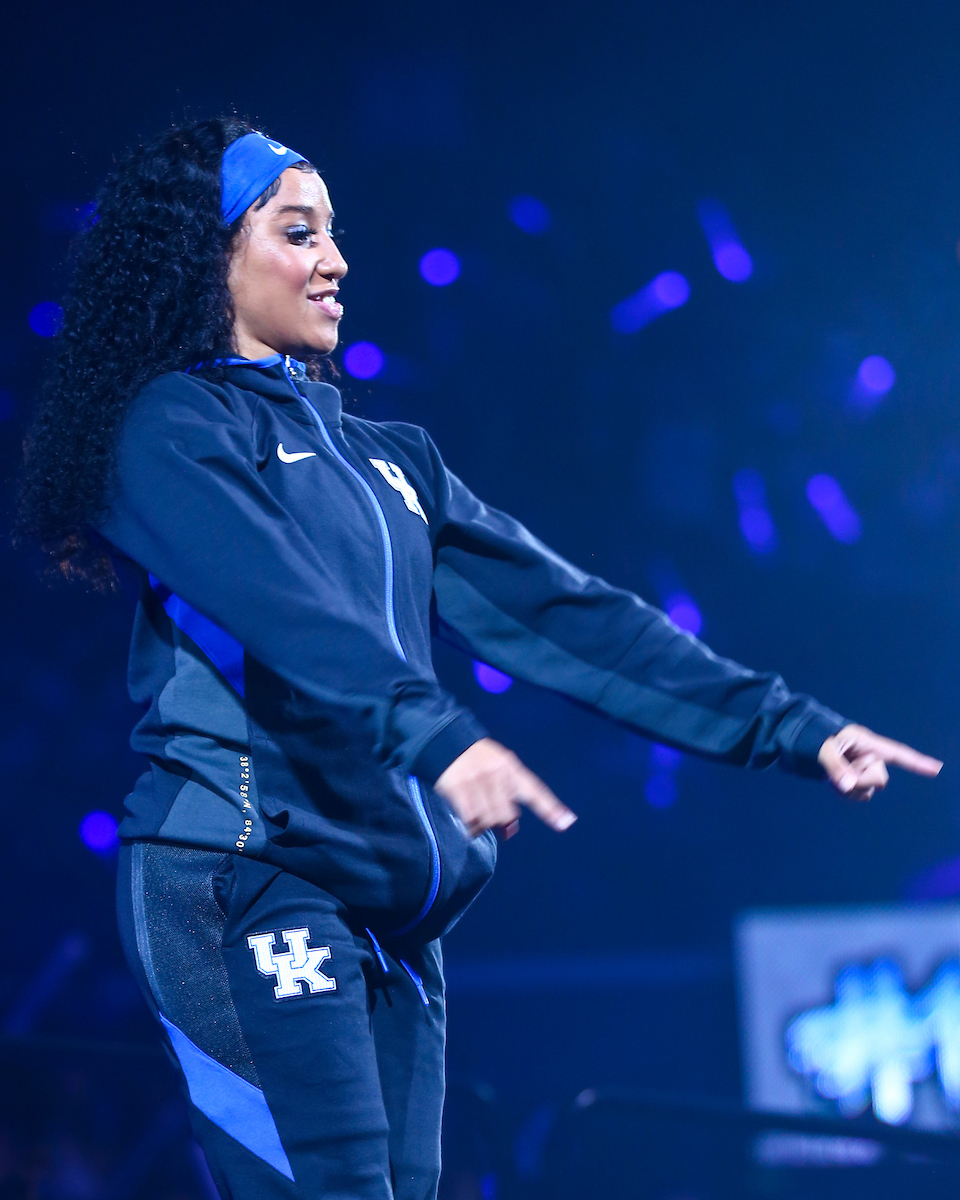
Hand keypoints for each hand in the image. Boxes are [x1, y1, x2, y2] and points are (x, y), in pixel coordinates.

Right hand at [434, 737, 576, 838]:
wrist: (447, 741)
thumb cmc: (479, 759)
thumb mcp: (501, 765)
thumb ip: (511, 792)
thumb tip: (510, 830)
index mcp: (511, 767)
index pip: (534, 790)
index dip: (551, 808)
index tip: (566, 823)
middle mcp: (496, 774)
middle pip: (507, 815)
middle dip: (501, 821)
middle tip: (492, 814)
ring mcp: (476, 781)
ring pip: (488, 819)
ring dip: (484, 824)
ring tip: (478, 815)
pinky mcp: (457, 788)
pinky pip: (469, 818)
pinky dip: (470, 825)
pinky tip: (469, 819)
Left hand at [818, 723, 941, 800]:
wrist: (804, 744)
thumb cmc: (815, 739)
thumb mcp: (822, 749)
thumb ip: (835, 766)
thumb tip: (848, 786)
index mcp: (868, 743)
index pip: (897, 753)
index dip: (917, 762)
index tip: (937, 768)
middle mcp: (870, 758)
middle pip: (880, 780)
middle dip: (860, 781)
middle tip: (838, 774)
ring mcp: (863, 770)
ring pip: (868, 791)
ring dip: (850, 789)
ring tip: (832, 777)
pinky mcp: (855, 781)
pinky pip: (857, 796)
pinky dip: (845, 793)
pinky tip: (834, 784)